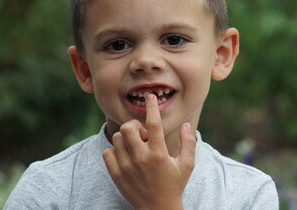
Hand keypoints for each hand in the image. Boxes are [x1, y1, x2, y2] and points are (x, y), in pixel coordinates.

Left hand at [102, 94, 195, 209]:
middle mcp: (141, 159)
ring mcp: (126, 168)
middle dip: (134, 125)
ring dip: (125, 137)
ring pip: (117, 139)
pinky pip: (107, 153)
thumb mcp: (187, 165)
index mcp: (159, 154)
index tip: (150, 97)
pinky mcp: (116, 175)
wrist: (158, 209)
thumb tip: (186, 124)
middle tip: (142, 133)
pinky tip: (125, 155)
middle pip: (128, 128)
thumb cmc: (174, 185)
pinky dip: (114, 150)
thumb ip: (189, 143)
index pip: (153, 124)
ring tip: (135, 145)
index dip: (151, 107)